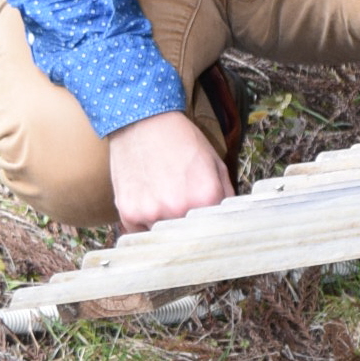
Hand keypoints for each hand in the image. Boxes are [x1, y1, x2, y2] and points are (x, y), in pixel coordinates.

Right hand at [108, 110, 233, 232]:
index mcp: (206, 197)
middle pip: (189, 237)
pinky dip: (144, 225)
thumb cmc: (180, 140)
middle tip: (183, 211)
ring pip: (164, 237)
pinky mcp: (129, 213)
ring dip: (166, 227)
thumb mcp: (215, 162)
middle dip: (189, 229)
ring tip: (163, 201)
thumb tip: (231, 219)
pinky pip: (140, 234)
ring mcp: (152, 213)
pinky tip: (147, 203)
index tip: (208, 224)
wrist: (143, 122)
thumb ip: (226, 194)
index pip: (216, 228)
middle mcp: (179, 209)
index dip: (212, 226)